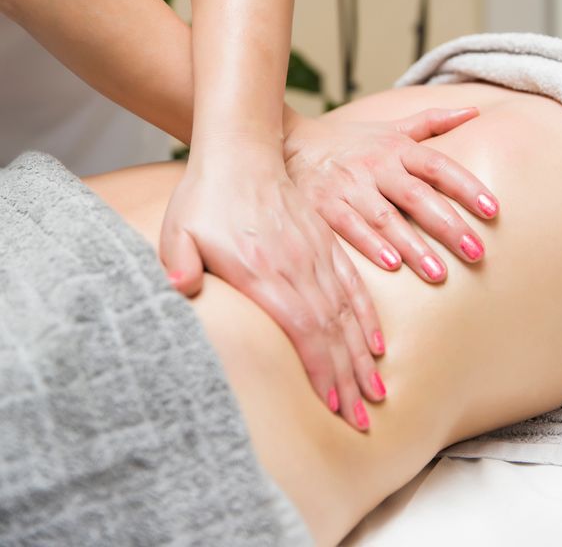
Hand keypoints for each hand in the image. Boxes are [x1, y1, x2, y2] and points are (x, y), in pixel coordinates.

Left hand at [159, 143, 385, 430]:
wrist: (241, 149)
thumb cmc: (205, 194)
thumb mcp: (180, 229)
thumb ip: (179, 263)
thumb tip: (177, 289)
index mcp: (264, 272)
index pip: (303, 331)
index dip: (322, 372)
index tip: (334, 407)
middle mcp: (297, 267)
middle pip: (332, 332)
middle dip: (348, 379)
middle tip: (362, 420)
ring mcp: (315, 254)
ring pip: (347, 313)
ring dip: (362, 355)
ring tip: (375, 391)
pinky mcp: (322, 244)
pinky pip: (353, 285)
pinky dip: (367, 316)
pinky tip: (376, 341)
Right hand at [284, 108, 498, 282]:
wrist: (288, 142)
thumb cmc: (348, 142)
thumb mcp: (390, 128)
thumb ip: (431, 122)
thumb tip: (474, 110)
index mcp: (396, 148)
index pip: (438, 166)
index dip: (466, 186)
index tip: (493, 209)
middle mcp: (375, 166)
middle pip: (418, 195)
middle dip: (448, 225)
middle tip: (477, 253)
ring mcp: (348, 186)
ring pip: (386, 217)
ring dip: (413, 245)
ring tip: (440, 273)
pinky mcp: (322, 205)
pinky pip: (349, 226)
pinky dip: (369, 244)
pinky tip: (391, 265)